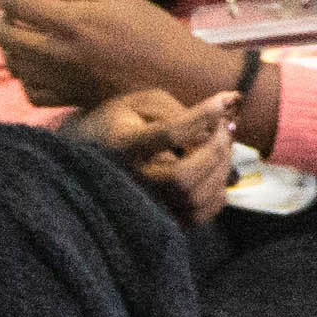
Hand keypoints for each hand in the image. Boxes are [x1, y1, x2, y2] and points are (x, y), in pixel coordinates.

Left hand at [0, 0, 215, 112]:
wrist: (179, 79)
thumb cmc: (153, 34)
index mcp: (71, 23)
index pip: (17, 6)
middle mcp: (60, 53)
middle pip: (7, 37)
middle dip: (1, 21)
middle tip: (9, 13)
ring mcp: (64, 80)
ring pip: (14, 65)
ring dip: (10, 48)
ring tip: (21, 37)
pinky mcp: (72, 100)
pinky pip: (32, 93)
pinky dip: (26, 79)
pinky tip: (35, 69)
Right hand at [70, 87, 236, 224]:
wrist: (90, 152)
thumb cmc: (120, 121)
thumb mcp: (142, 103)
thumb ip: (177, 112)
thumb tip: (218, 124)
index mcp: (123, 145)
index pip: (170, 133)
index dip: (203, 116)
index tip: (225, 99)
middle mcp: (133, 180)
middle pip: (184, 176)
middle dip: (215, 148)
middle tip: (225, 127)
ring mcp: (147, 204)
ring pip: (196, 198)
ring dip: (221, 168)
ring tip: (222, 145)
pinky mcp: (161, 218)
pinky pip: (201, 214)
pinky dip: (218, 191)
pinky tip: (215, 169)